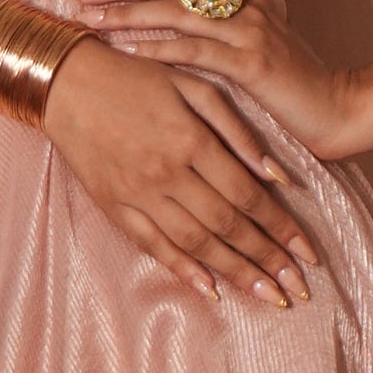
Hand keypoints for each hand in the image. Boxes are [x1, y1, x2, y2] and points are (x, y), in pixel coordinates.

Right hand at [38, 34, 321, 307]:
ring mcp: (138, 194)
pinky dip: (183, 270)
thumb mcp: (193, 85)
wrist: (65, 82)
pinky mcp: (114, 206)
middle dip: (267, 260)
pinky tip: (211, 291)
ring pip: (195, 244)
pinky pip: (153, 246)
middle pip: (227, 227)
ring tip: (267, 296)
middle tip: (297, 289)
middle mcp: (166, 174)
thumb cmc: (136, 76)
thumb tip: (277, 176)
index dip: (281, 228)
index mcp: (191, 140)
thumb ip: (237, 129)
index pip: (247, 196)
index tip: (307, 253)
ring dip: (234, 273)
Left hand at [70, 0, 367, 160]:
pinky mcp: (252, 65)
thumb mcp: (261, 42)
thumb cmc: (295, 83)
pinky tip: (129, 53)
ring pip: (179, 11)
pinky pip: (196, 51)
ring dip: (131, 15)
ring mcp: (251, 33)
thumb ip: (227, 24)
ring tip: (93, 21)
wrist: (340, 110)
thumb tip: (181, 13)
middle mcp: (249, 5)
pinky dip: (160, 50)